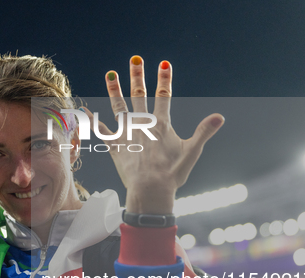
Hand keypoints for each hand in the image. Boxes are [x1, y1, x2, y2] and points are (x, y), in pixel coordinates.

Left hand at [83, 56, 223, 213]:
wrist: (150, 190)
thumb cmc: (172, 174)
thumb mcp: (192, 152)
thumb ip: (204, 132)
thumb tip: (220, 117)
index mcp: (160, 125)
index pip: (164, 96)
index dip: (165, 79)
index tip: (164, 64)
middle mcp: (142, 125)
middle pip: (139, 96)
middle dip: (138, 76)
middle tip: (135, 60)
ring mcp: (127, 134)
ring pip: (119, 107)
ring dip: (114, 90)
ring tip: (110, 74)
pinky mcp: (115, 146)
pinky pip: (101, 131)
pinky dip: (92, 120)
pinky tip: (84, 110)